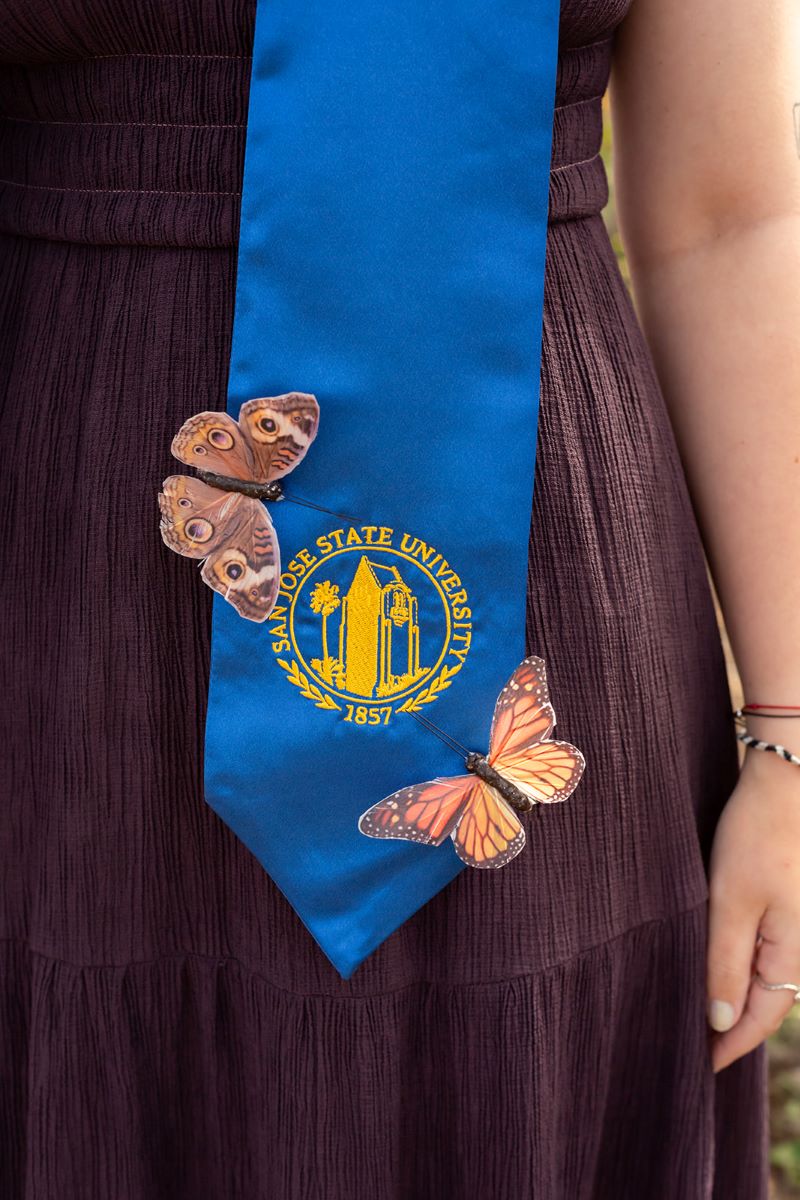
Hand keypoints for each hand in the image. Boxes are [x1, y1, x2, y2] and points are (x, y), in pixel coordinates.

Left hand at [706, 742, 799, 1071]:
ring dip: (734, 997)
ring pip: (765, 978)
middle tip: (689, 1044)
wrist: (786, 780)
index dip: (729, 1048)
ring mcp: (796, 926)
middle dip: (730, 1027)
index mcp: (793, 956)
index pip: (761, 1022)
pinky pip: (767, 950)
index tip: (698, 1069)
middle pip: (766, 1005)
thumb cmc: (757, 836)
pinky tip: (714, 965)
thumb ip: (725, 964)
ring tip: (695, 1011)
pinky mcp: (787, 906)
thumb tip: (721, 1024)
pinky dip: (741, 966)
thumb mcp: (731, 901)